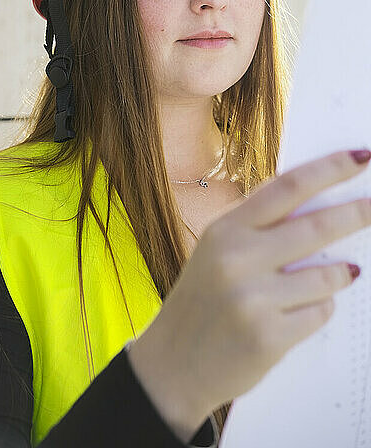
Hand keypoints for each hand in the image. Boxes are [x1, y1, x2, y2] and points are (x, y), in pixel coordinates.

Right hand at [127, 149, 370, 440]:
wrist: (172, 365)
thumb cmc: (200, 301)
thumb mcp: (216, 251)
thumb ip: (258, 227)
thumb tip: (317, 204)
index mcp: (224, 230)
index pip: (287, 187)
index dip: (329, 168)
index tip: (362, 157)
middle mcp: (236, 259)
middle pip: (316, 226)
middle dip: (356, 213)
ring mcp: (252, 299)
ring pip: (327, 276)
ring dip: (339, 274)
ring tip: (339, 273)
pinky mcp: (269, 337)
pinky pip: (320, 312)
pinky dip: (321, 308)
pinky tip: (301, 311)